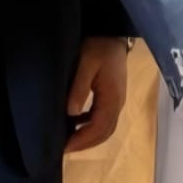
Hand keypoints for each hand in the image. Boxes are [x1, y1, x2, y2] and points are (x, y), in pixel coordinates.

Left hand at [66, 36, 129, 151]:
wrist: (112, 33)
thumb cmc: (98, 47)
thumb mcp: (86, 64)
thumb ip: (79, 88)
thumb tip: (71, 113)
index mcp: (112, 98)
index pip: (99, 128)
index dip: (81, 140)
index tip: (64, 147)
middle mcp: (118, 103)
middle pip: (105, 132)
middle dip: (85, 143)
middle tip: (64, 149)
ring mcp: (117, 100)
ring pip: (106, 128)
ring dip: (89, 137)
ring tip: (69, 140)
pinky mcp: (113, 96)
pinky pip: (103, 118)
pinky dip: (91, 126)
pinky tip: (76, 124)